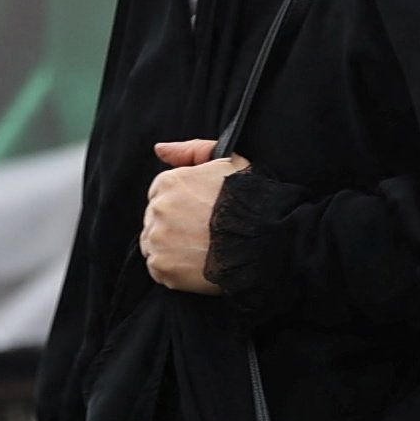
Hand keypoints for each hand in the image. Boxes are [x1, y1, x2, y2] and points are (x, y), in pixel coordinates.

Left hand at [142, 138, 242, 294]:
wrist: (265, 238)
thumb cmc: (250, 199)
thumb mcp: (228, 161)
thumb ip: (193, 150)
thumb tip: (159, 150)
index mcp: (169, 181)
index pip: (161, 195)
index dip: (182, 206)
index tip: (199, 215)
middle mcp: (158, 208)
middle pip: (156, 220)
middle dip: (174, 227)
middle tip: (204, 235)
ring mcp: (158, 238)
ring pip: (154, 244)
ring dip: (171, 248)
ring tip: (201, 251)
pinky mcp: (162, 266)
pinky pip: (158, 269)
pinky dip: (173, 270)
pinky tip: (196, 266)